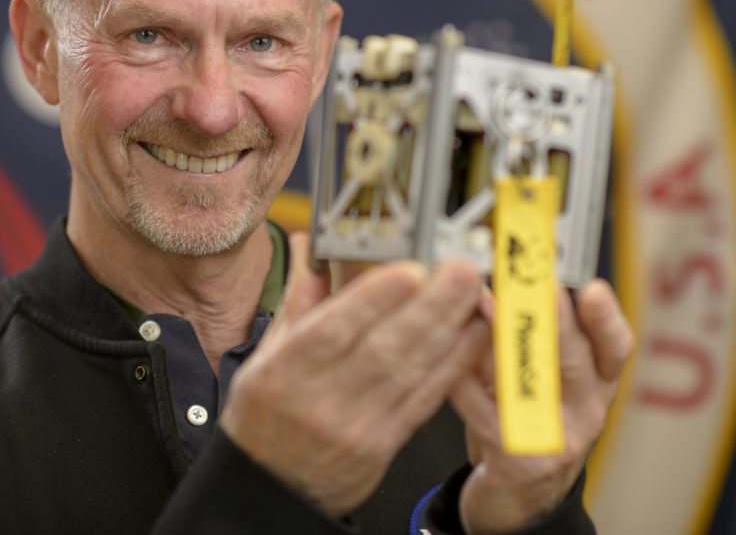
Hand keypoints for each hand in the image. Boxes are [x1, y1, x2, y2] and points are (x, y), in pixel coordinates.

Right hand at [219, 232, 489, 517]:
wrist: (272, 488)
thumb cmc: (262, 419)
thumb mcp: (263, 358)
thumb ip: (296, 302)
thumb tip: (309, 247)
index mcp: (284, 372)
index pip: (332, 330)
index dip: (373, 300)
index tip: (408, 269)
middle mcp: (321, 401)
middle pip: (382, 349)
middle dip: (428, 306)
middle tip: (459, 270)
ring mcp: (356, 426)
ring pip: (409, 372)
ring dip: (448, 330)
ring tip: (473, 294)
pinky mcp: (383, 446)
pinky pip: (423, 402)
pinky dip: (450, 367)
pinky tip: (471, 338)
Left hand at [450, 280, 633, 533]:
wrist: (519, 501)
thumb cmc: (528, 426)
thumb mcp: (542, 382)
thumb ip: (524, 338)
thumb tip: (491, 286)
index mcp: (595, 386)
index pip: (615, 349)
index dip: (605, 320)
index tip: (593, 289)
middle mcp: (583, 412)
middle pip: (576, 361)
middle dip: (555, 320)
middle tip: (537, 287)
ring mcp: (556, 439)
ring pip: (532, 384)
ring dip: (506, 342)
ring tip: (486, 308)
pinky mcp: (518, 460)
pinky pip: (487, 415)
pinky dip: (466, 386)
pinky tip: (449, 365)